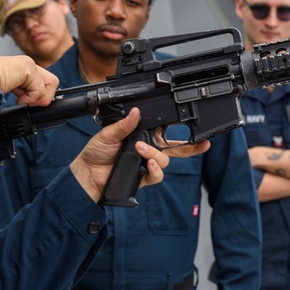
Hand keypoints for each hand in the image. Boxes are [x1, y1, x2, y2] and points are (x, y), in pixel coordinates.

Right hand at [0, 55, 58, 105]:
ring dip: (38, 98)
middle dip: (43, 97)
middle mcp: (26, 64)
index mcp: (20, 69)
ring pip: (51, 84)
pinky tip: (17, 98)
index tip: (29, 104)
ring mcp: (28, 64)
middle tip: (27, 102)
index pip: (42, 81)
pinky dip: (29, 98)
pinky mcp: (28, 69)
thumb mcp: (6, 89)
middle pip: (52, 82)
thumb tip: (27, 103)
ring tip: (22, 100)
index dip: (40, 96)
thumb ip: (20, 92)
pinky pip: (39, 90)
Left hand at [70, 108, 210, 201]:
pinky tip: (149, 164)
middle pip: (175, 148)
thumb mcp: (109, 133)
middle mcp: (148, 150)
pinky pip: (157, 175)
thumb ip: (124, 124)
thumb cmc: (96, 152)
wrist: (87, 174)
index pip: (164, 131)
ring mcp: (146, 164)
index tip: (193, 126)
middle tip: (202, 143)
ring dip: (155, 154)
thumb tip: (136, 111)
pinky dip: (155, 170)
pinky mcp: (143, 177)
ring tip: (141, 150)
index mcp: (142, 135)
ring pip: (164, 160)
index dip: (180, 129)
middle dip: (191, 147)